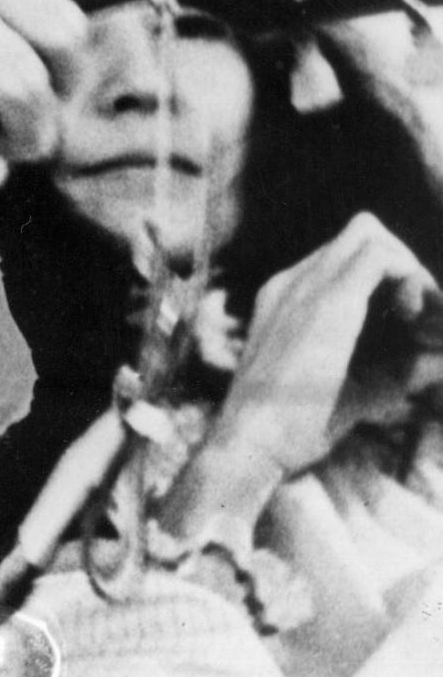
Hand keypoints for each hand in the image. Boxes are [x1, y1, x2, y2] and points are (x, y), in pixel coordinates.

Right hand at [196, 213, 442, 497]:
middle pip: (361, 234)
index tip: (409, 325)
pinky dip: (410, 279)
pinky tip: (413, 321)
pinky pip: (380, 257)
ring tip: (418, 321)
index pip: (348, 256)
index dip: (389, 279)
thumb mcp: (356, 387)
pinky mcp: (328, 302)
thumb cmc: (298, 426)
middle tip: (419, 320)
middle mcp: (293, 281)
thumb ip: (397, 364)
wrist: (253, 441)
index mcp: (291, 298)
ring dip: (406, 271)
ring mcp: (306, 286)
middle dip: (403, 269)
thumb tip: (439, 354)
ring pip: (370, 235)